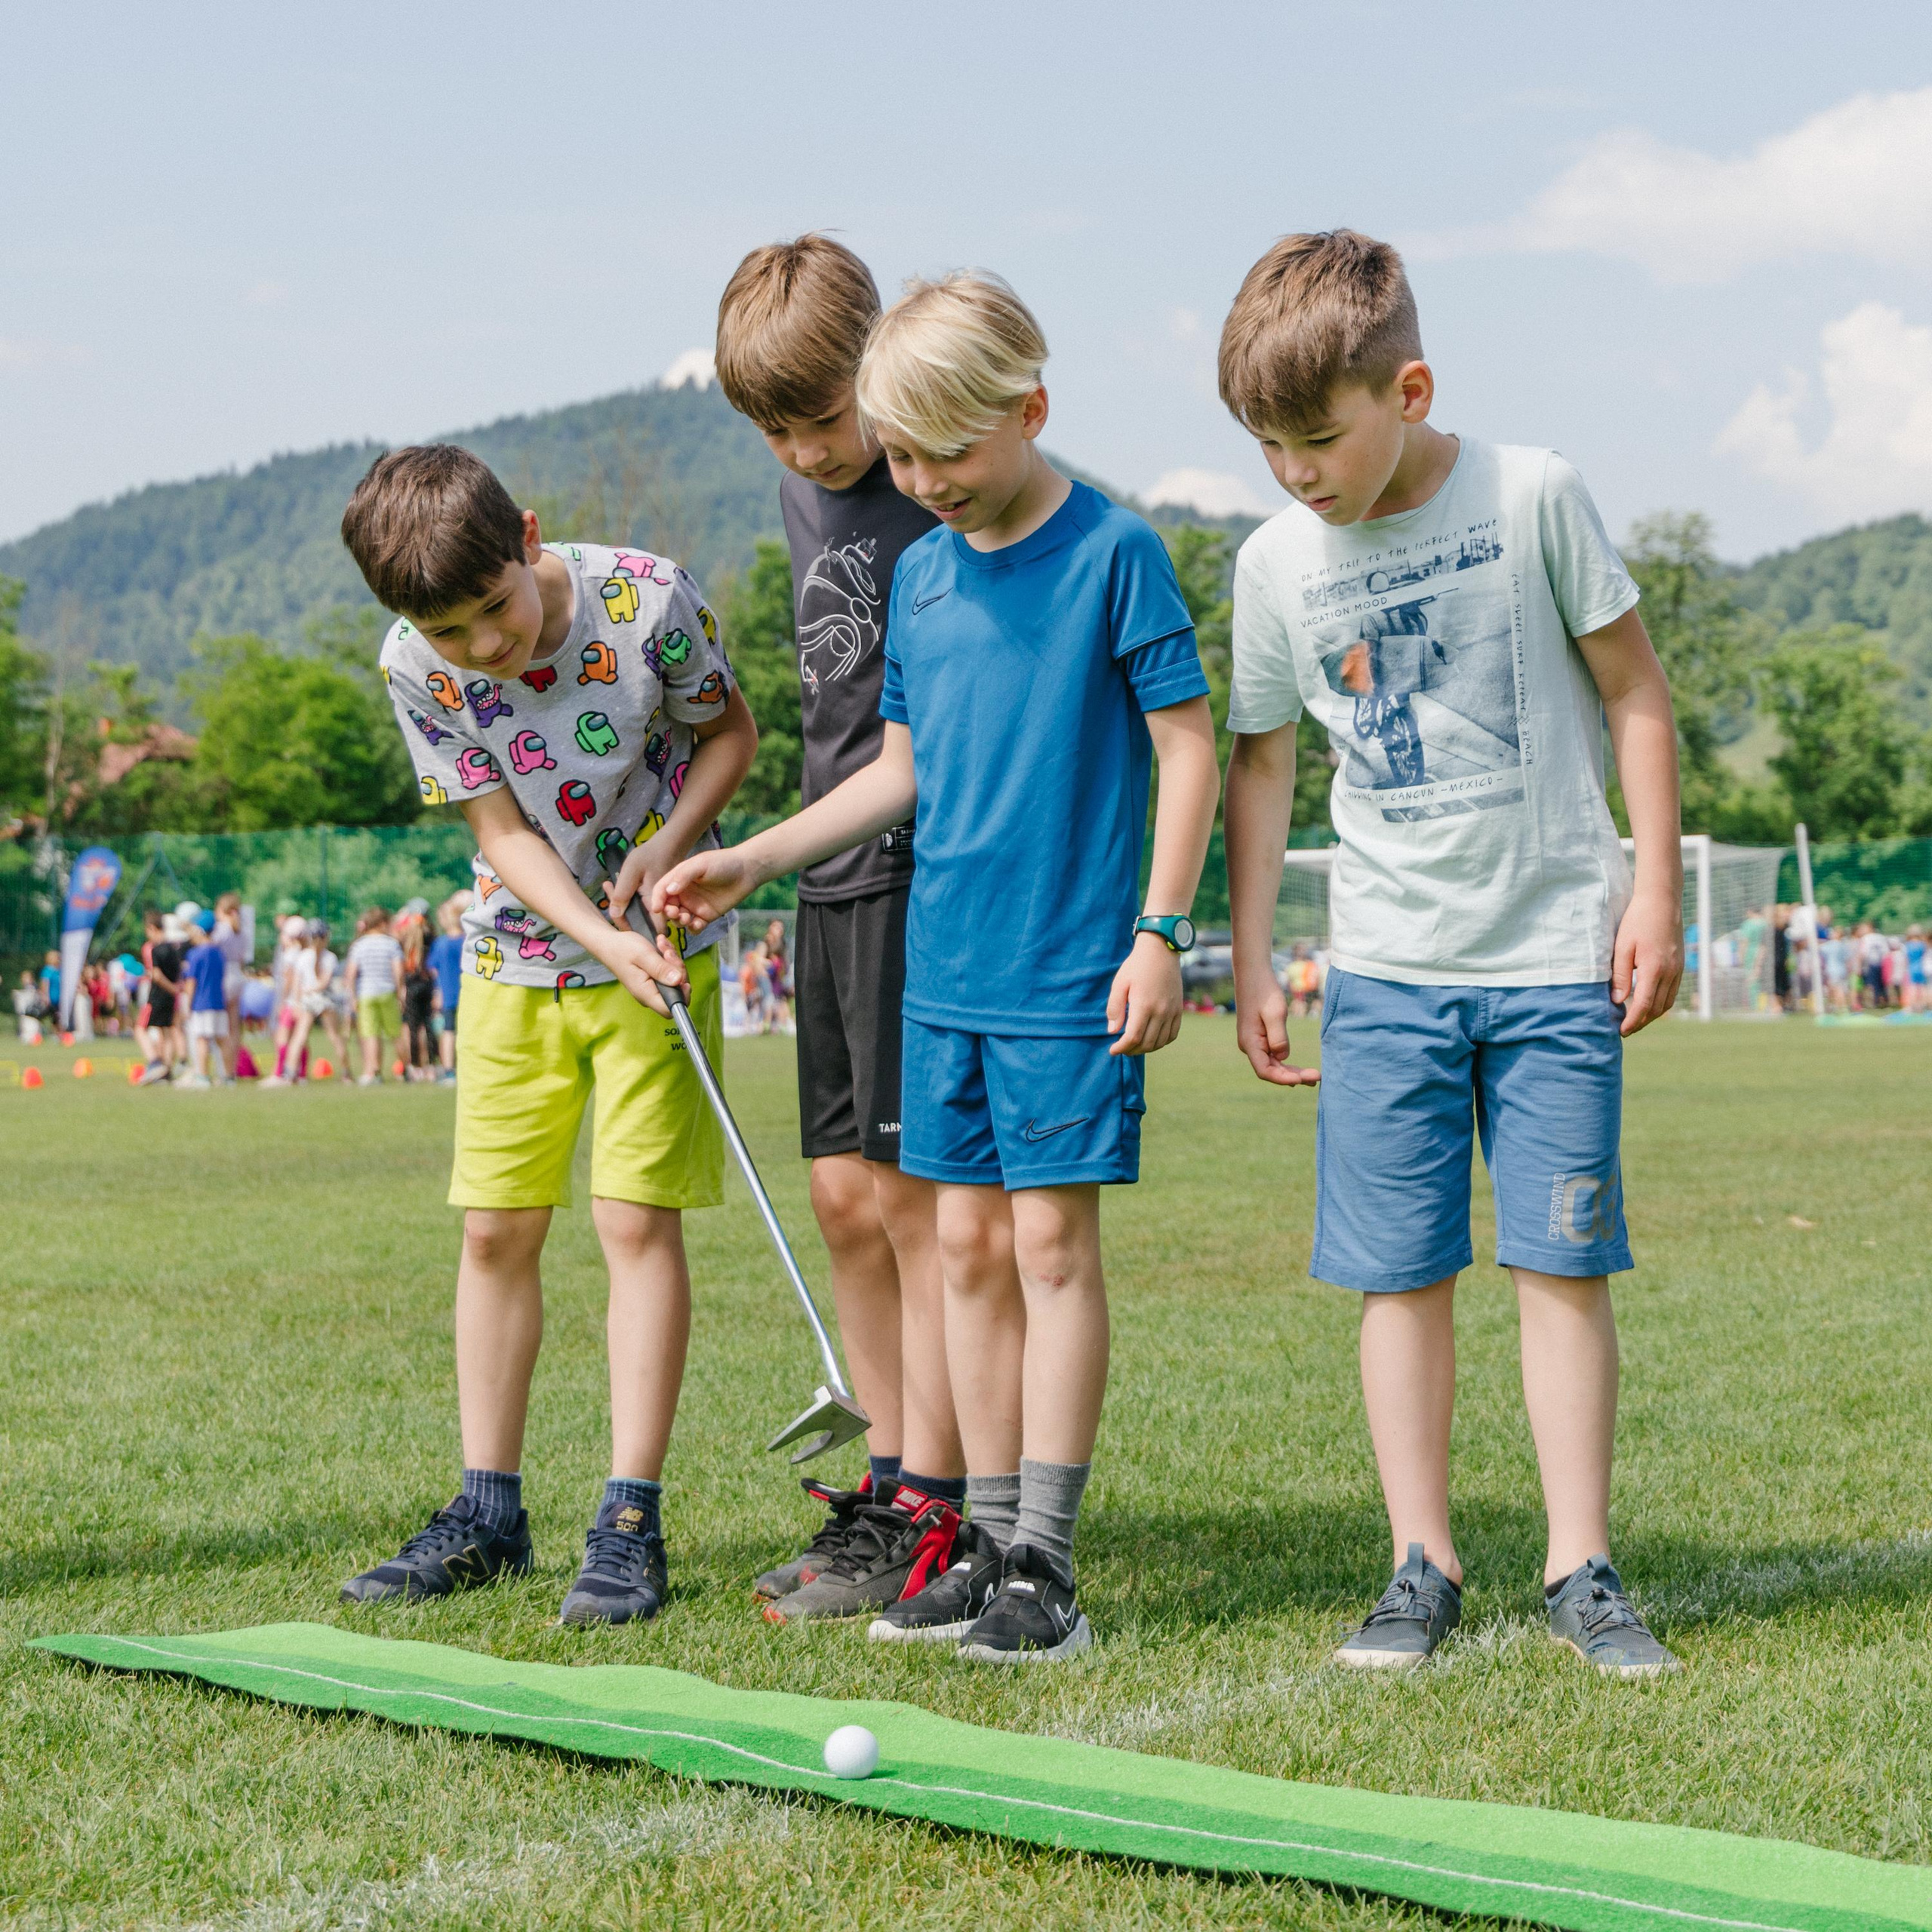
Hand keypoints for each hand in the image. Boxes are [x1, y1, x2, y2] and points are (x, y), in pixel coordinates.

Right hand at [600, 928, 687, 1016]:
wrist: (610, 944)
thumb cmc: (622, 949)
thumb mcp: (643, 955)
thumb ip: (660, 968)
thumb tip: (678, 981)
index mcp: (646, 993)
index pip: (671, 1009)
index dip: (682, 995)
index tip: (681, 975)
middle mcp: (650, 994)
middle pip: (678, 991)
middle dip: (678, 969)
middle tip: (667, 952)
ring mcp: (653, 987)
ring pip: (677, 980)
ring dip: (674, 960)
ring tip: (662, 946)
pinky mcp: (655, 979)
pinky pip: (671, 972)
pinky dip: (670, 959)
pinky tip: (662, 948)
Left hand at [605, 827, 678, 929]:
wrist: (667, 846)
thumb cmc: (650, 855)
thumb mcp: (631, 871)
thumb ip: (623, 892)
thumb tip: (615, 914)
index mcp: (655, 905)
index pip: (646, 929)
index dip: (628, 926)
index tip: (614, 909)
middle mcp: (659, 909)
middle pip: (637, 923)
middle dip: (619, 911)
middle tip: (608, 887)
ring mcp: (657, 905)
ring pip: (636, 914)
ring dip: (620, 903)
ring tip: (609, 884)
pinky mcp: (653, 900)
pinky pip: (638, 906)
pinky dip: (625, 898)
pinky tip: (615, 884)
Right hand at [653, 847, 757, 931]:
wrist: (747, 871)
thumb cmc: (722, 863)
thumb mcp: (700, 864)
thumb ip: (683, 876)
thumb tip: (668, 891)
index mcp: (678, 879)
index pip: (661, 890)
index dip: (656, 900)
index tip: (657, 909)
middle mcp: (684, 893)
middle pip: (667, 907)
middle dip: (668, 912)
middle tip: (676, 913)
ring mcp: (695, 906)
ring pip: (679, 919)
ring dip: (679, 922)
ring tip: (687, 918)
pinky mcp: (706, 916)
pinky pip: (695, 927)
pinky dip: (693, 929)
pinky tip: (698, 924)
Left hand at [1106, 932, 1184, 1055]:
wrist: (1161, 951)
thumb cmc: (1136, 966)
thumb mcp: (1119, 983)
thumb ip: (1115, 1008)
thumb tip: (1113, 1031)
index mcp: (1144, 1005)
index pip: (1133, 1037)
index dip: (1122, 1048)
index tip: (1112, 1050)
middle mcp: (1161, 1011)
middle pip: (1147, 1043)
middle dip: (1131, 1050)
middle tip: (1121, 1049)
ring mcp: (1172, 1011)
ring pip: (1160, 1042)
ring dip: (1146, 1049)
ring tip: (1134, 1046)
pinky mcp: (1179, 1010)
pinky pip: (1172, 1034)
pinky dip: (1161, 1042)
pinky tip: (1151, 1040)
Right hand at [1235, 982, 1320, 1086]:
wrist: (1253, 974)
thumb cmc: (1264, 990)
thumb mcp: (1275, 1013)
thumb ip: (1279, 1037)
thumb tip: (1283, 1057)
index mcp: (1249, 1042)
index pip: (1265, 1071)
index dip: (1284, 1079)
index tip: (1303, 1079)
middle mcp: (1249, 1046)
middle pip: (1270, 1070)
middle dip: (1293, 1077)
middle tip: (1317, 1078)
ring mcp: (1254, 1042)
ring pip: (1272, 1064)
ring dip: (1291, 1072)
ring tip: (1313, 1077)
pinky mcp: (1259, 1037)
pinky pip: (1272, 1055)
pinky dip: (1286, 1063)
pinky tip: (1299, 1069)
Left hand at [1612, 885, 1683, 1034]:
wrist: (1662, 901)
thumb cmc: (1637, 920)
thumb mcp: (1622, 946)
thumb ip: (1620, 975)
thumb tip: (1617, 1001)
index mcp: (1654, 968)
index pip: (1643, 1005)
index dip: (1632, 1021)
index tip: (1620, 1031)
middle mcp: (1670, 972)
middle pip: (1657, 1009)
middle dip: (1641, 1022)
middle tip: (1625, 1030)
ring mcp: (1678, 969)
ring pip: (1667, 1003)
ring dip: (1651, 1016)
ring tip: (1635, 1021)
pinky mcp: (1680, 965)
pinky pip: (1672, 992)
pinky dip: (1660, 1003)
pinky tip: (1648, 1005)